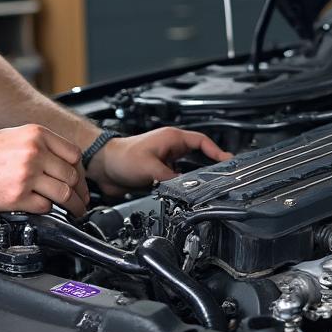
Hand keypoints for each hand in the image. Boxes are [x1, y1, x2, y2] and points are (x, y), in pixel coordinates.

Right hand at [0, 124, 88, 215]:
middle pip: (72, 176)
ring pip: (63, 193)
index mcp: (36, 134)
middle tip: (83, 201)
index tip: (81, 182)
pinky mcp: (16, 196)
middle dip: (80, 192)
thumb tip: (64, 163)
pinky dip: (47, 210)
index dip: (81, 171)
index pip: (74, 154)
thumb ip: (41, 146)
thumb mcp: (14, 137)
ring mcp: (26, 175)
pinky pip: (44, 207)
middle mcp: (34, 152)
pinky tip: (43, 208)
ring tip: (76, 210)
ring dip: (72, 206)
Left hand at [86, 127, 231, 195]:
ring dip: (195, 178)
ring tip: (207, 186)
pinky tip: (186, 193)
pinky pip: (177, 179)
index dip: (217, 151)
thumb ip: (170, 178)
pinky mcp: (159, 172)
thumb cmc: (121, 157)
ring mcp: (165, 160)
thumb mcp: (150, 168)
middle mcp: (171, 148)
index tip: (228, 161)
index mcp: (172, 138)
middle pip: (199, 156)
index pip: (202, 142)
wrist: (102, 166)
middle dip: (210, 166)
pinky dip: (183, 185)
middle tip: (222, 176)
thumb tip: (184, 188)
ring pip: (189, 170)